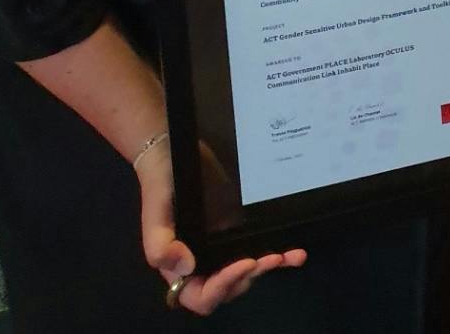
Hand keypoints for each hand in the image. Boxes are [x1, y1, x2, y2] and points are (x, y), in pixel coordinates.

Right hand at [136, 135, 306, 314]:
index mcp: (180, 268)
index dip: (223, 287)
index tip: (245, 263)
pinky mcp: (239, 230)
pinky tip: (296, 252)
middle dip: (252, 276)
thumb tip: (187, 268)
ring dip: (270, 267)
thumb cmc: (160, 186)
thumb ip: (160, 246)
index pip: (201, 295)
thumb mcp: (154, 215)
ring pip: (248, 271)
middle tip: (272, 257)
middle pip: (230, 287)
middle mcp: (203, 262)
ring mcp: (223, 246)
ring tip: (290, 256)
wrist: (172, 153)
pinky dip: (279, 254)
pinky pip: (258, 247)